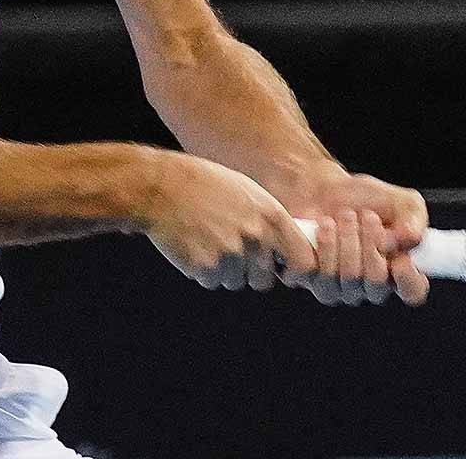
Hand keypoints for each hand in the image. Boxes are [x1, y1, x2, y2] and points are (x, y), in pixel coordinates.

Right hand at [140, 151, 316, 291]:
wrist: (162, 187)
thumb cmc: (205, 185)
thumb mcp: (248, 192)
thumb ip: (269, 221)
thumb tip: (284, 248)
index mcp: (271, 216)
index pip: (303, 261)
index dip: (295, 271)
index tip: (285, 272)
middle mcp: (255, 237)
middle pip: (264, 279)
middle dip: (251, 272)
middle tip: (232, 253)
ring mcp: (231, 254)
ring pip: (236, 281)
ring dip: (225, 271)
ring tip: (208, 242)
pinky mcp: (206, 267)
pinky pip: (212, 282)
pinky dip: (204, 271)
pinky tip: (195, 246)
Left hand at [276, 165, 430, 306]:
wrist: (321, 189)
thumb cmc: (362, 199)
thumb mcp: (398, 199)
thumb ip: (413, 216)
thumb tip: (411, 238)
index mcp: (397, 270)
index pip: (412, 291)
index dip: (408, 280)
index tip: (401, 259)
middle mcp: (368, 286)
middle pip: (375, 283)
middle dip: (371, 243)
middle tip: (366, 215)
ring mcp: (337, 288)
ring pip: (345, 279)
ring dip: (346, 239)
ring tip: (344, 216)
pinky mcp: (307, 279)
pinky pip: (313, 271)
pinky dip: (322, 241)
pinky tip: (323, 224)